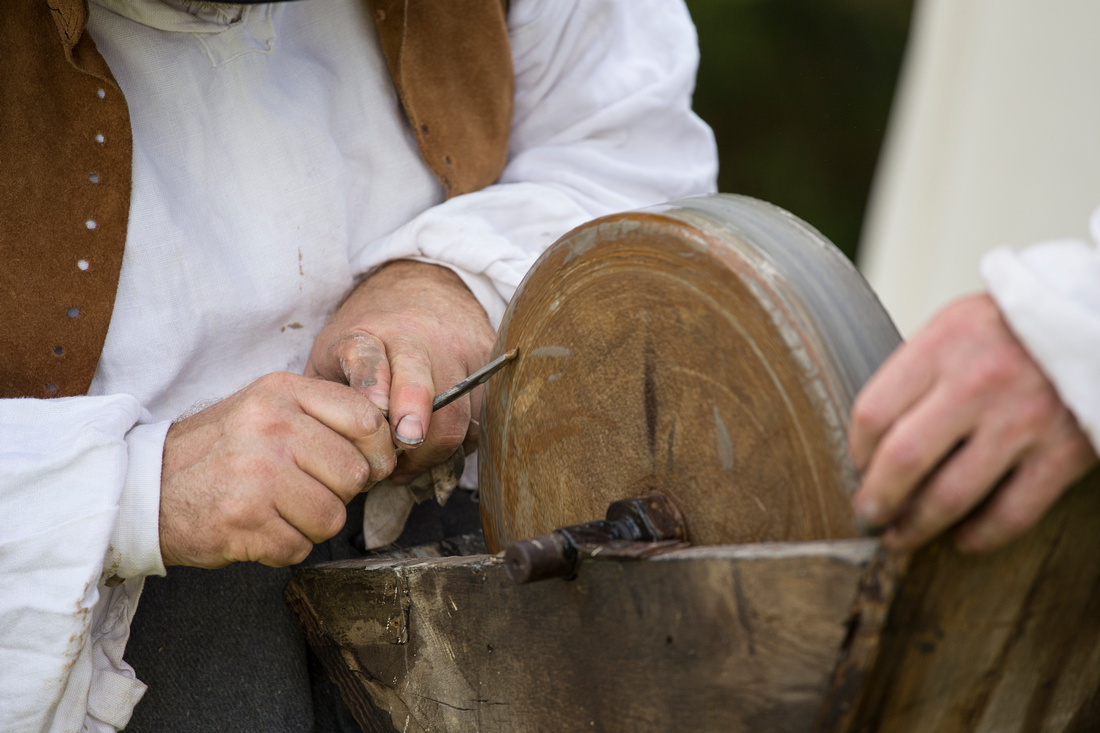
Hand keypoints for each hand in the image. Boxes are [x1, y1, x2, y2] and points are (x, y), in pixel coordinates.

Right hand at [160, 372, 395, 567]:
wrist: (145, 486)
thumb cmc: (221, 450)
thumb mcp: (268, 407)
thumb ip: (325, 415)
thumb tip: (390, 443)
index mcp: (283, 391)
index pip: (367, 420)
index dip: (377, 451)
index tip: (366, 466)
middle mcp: (272, 427)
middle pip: (354, 474)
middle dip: (339, 493)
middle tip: (307, 490)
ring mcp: (257, 474)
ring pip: (332, 517)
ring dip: (311, 524)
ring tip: (278, 509)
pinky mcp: (244, 520)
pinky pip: (300, 547)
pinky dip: (283, 547)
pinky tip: (258, 527)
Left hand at [305, 260, 494, 483]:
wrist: (421, 286)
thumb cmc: (369, 335)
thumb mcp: (332, 354)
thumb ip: (327, 397)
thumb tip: (329, 450)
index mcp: (369, 336)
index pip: (368, 357)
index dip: (372, 383)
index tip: (374, 411)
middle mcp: (417, 339)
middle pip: (423, 388)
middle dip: (416, 421)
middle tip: (402, 458)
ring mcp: (457, 349)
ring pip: (457, 414)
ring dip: (433, 451)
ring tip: (408, 463)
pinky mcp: (486, 362)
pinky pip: (480, 419)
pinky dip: (460, 443)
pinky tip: (436, 446)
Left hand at [849, 294, 1096, 552]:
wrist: (1096, 319)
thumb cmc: (1018, 326)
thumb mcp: (957, 327)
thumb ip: (919, 374)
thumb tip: (875, 439)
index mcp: (943, 345)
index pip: (874, 412)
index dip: (856, 450)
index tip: (858, 466)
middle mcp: (978, 383)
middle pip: (903, 459)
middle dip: (876, 500)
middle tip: (867, 517)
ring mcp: (1022, 420)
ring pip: (950, 495)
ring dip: (917, 526)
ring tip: (901, 537)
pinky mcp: (1064, 452)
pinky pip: (1011, 512)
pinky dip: (981, 535)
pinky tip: (962, 539)